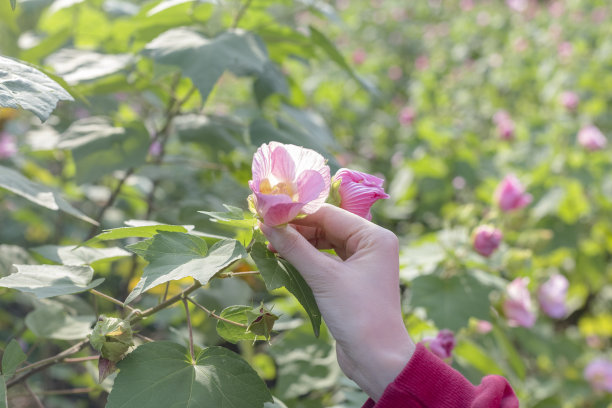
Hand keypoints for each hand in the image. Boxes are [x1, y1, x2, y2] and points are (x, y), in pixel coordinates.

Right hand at [259, 204, 414, 400]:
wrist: (377, 359)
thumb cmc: (358, 314)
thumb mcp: (324, 277)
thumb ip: (295, 248)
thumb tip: (267, 224)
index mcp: (374, 237)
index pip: (329, 214)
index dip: (297, 212)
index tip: (268, 211)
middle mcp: (371, 245)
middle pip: (327, 226)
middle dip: (297, 229)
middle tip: (265, 230)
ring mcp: (362, 262)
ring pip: (324, 243)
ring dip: (299, 244)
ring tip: (271, 245)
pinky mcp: (352, 279)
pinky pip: (326, 260)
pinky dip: (307, 259)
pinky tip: (285, 259)